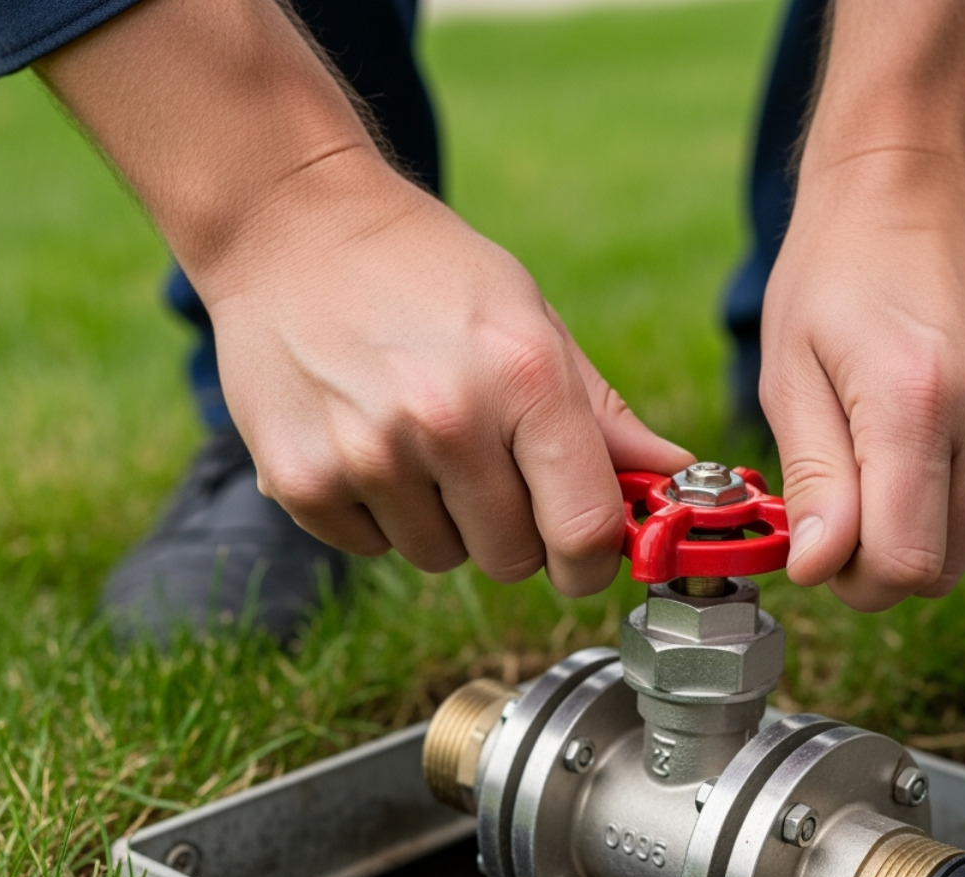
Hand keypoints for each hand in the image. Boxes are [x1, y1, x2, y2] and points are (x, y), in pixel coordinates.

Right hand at [203, 154, 691, 594]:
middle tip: (485, 464)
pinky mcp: (301, 478)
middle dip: (513, 530)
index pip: (584, 529)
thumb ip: (602, 414)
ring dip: (440, 519)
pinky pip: (369, 548)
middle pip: (513, 559)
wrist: (288, 225)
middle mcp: (446, 420)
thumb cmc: (426, 270)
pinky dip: (375, 512)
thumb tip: (676, 476)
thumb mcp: (530, 319)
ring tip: (415, 438)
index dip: (593, 562)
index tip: (585, 558)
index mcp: (524, 377)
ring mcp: (367, 454)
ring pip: (440, 558)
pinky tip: (362, 438)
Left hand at [761, 155, 964, 610]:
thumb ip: (813, 479)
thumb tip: (821, 568)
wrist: (915, 187)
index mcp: (917, 400)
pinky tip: (942, 407)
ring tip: (895, 426)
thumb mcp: (790, 375)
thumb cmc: (836, 274)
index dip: (858, 579)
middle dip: (887, 550)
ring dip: (928, 505)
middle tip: (849, 492)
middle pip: (945, 562)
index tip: (828, 549)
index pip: (906, 565)